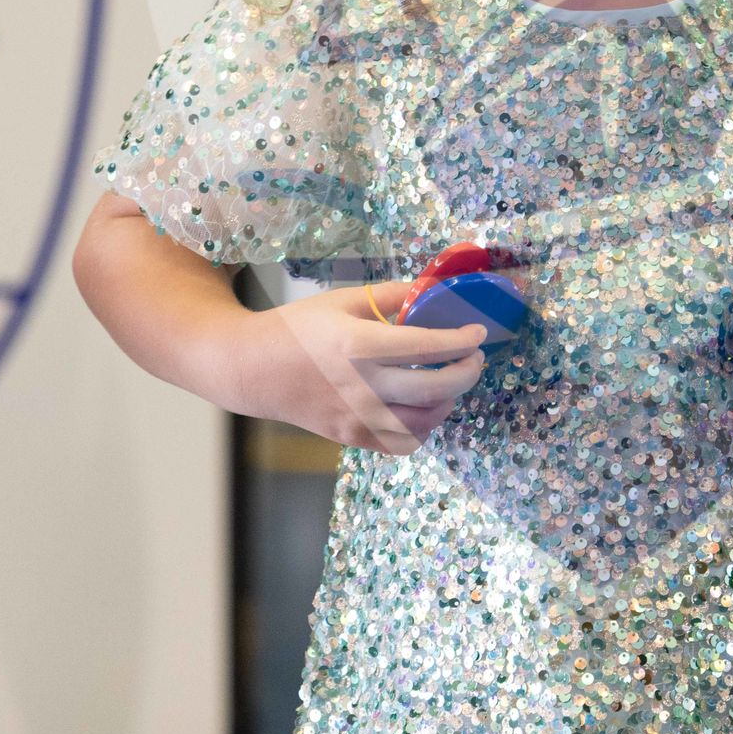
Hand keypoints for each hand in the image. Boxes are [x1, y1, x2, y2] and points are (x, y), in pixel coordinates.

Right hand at [238, 283, 489, 455]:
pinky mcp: (350, 437)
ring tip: (448, 382)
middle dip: (466, 373)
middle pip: (435, 389)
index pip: (426, 347)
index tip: (478, 334)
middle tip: (474, 359)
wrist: (253, 369)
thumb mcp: (342, 300)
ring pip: (423, 423)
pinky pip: (401, 442)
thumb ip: (391, 296)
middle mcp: (361, 385)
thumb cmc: (298, 329)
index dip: (460, 341)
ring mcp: (356, 417)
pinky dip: (421, 427)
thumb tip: (431, 291)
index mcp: (359, 345)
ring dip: (447, 403)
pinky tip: (421, 406)